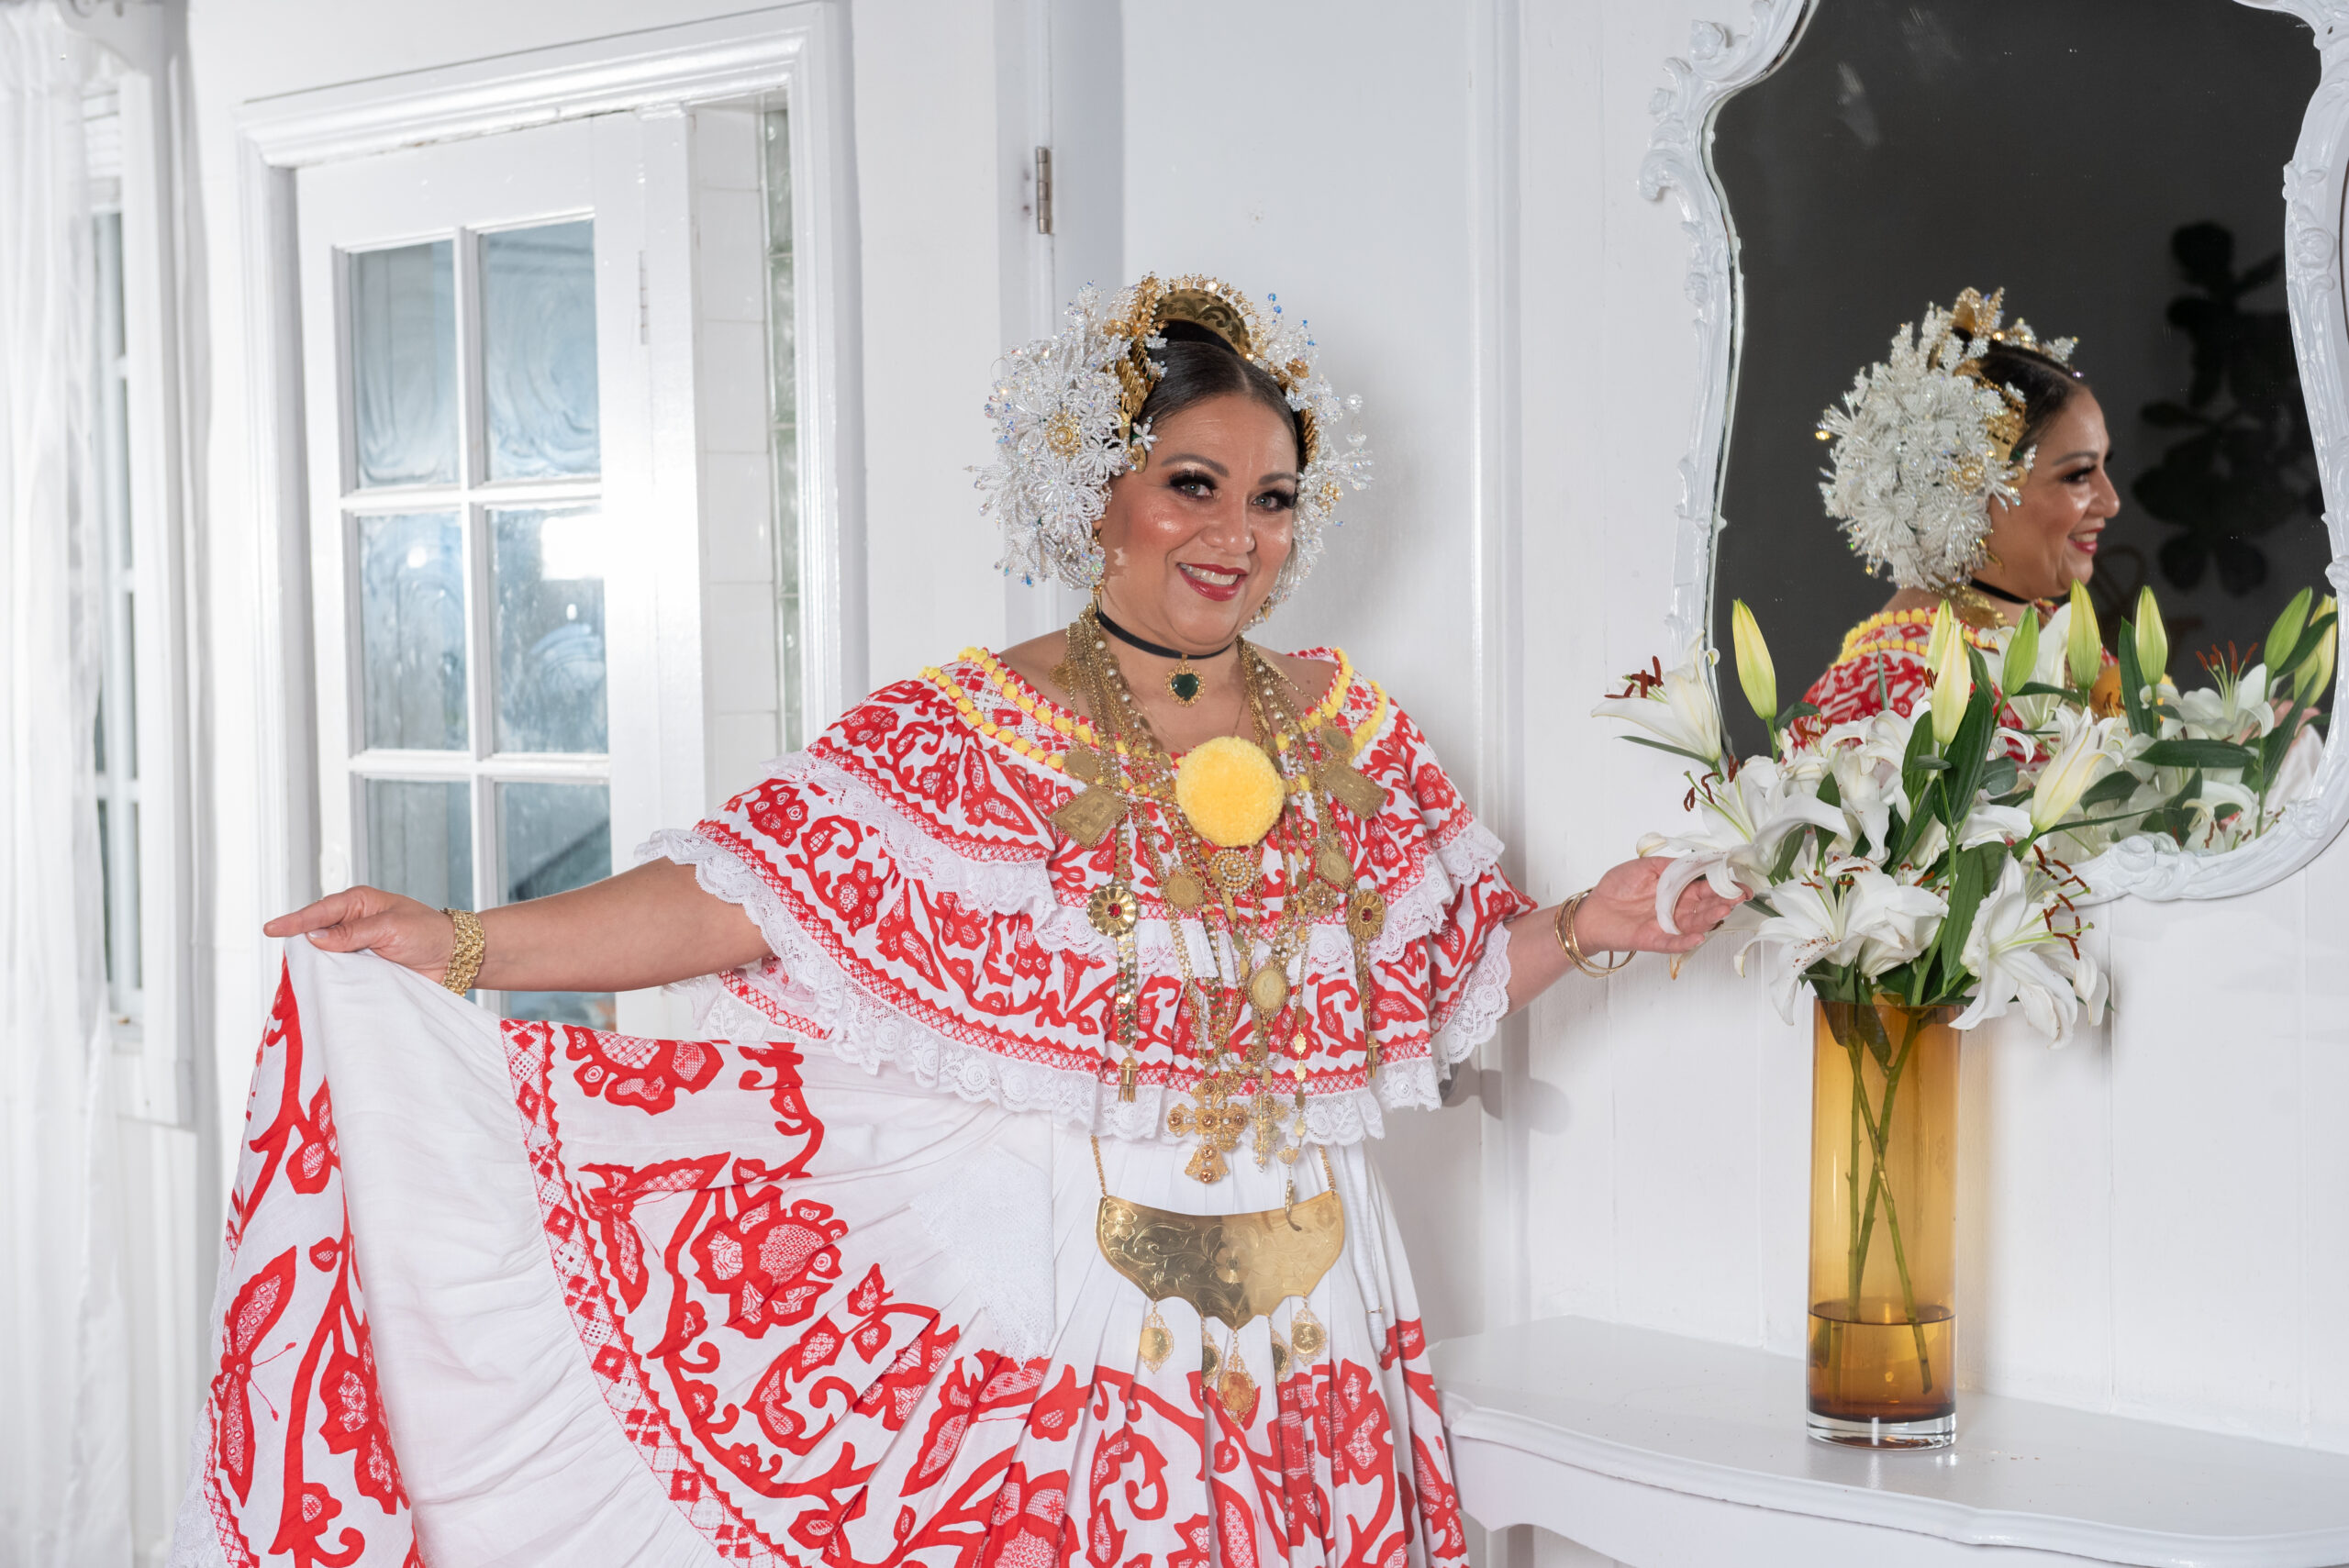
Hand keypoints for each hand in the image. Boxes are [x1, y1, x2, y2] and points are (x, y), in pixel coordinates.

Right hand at [264, 886, 457, 983]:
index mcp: (359, 903)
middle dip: (299, 943)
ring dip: (316, 966)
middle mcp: (354, 923)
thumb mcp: (390, 928)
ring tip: (295, 974)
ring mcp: (357, 947)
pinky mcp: (365, 968)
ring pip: (327, 957)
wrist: (455, 957)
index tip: (271, 929)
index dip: (294, 921)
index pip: (320, 911)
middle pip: (317, 933)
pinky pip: (341, 974)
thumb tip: (315, 938)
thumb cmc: (427, 932)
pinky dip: (332, 980)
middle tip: (280, 955)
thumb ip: (353, 934)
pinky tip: (320, 988)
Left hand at [1573, 857, 1744, 955]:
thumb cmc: (1616, 887)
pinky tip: (1698, 937)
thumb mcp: (1645, 866)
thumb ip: (1670, 865)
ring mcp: (1667, 926)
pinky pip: (1672, 943)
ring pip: (1694, 924)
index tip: (1740, 884)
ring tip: (1723, 911)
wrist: (1592, 910)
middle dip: (1723, 901)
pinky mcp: (1653, 940)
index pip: (1705, 888)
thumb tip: (1695, 861)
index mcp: (1676, 891)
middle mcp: (1676, 909)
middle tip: (1738, 897)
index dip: (1722, 886)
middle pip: (1705, 907)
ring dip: (1709, 919)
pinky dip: (1685, 941)